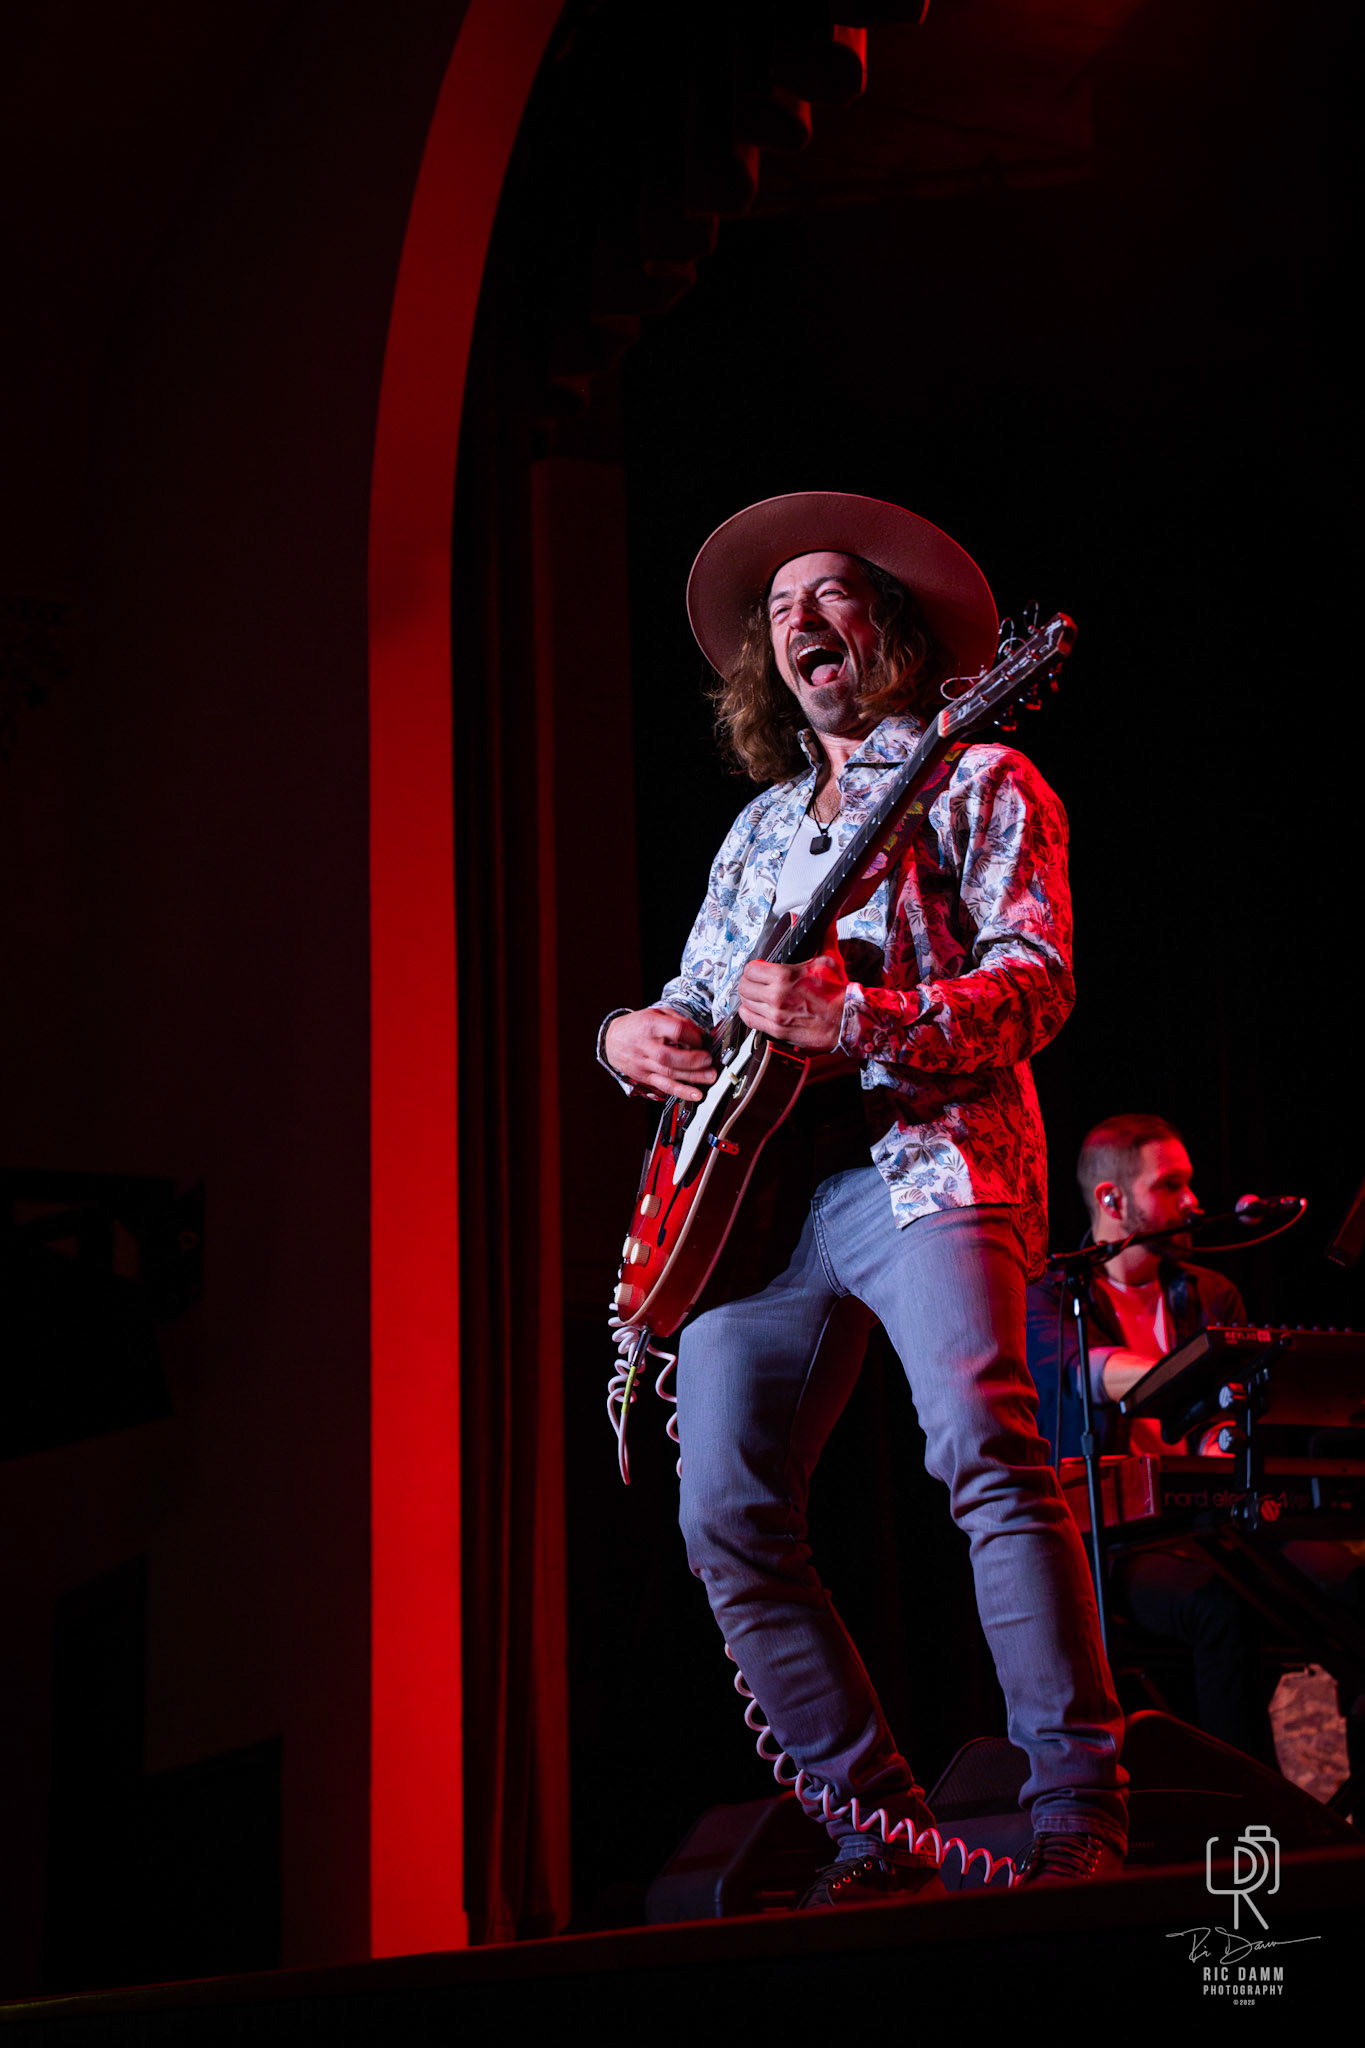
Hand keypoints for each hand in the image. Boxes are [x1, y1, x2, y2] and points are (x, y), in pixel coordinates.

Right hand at [604, 1006, 717, 1101]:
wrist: (612, 1041)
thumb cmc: (637, 1026)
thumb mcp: (657, 1013)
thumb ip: (679, 1021)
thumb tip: (700, 1034)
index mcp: (651, 1025)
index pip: (677, 1031)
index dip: (694, 1036)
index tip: (702, 1040)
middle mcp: (646, 1045)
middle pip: (672, 1056)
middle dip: (695, 1060)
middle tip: (709, 1060)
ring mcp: (644, 1063)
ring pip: (670, 1073)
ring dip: (693, 1077)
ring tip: (710, 1077)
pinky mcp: (645, 1077)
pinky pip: (664, 1086)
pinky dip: (681, 1091)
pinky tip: (695, 1095)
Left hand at [737, 928, 847, 1050]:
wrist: (846, 1022)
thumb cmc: (838, 994)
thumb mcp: (830, 961)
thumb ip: (824, 938)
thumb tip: (828, 920)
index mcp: (785, 976)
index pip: (751, 968)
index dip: (753, 966)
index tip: (759, 968)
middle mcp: (776, 995)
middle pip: (744, 986)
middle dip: (748, 981)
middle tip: (754, 981)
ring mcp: (775, 1014)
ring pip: (745, 1003)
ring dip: (748, 997)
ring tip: (755, 995)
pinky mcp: (776, 1030)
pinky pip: (750, 1020)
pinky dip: (748, 1013)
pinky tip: (754, 1009)